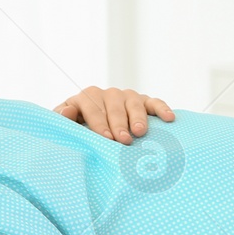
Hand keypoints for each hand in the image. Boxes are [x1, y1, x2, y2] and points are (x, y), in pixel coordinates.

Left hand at [53, 86, 173, 143]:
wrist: (92, 128)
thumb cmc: (79, 130)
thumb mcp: (67, 125)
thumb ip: (64, 119)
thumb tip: (69, 111)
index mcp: (86, 98)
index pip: (92, 106)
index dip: (98, 122)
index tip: (105, 137)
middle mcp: (107, 94)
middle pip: (114, 105)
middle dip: (119, 123)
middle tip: (123, 140)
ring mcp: (126, 96)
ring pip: (133, 102)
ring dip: (138, 117)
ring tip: (140, 132)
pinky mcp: (143, 101)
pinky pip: (154, 102)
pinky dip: (162, 108)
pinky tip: (169, 118)